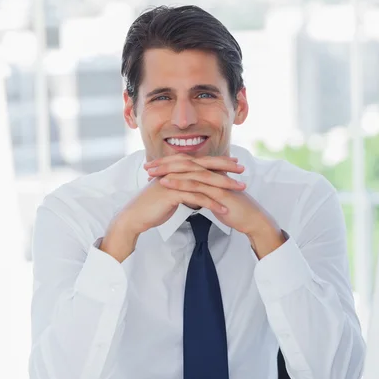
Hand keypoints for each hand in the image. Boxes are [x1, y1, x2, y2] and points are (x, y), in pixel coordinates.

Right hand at [100, 173, 232, 261]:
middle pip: (205, 167)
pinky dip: (211, 204)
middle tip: (243, 170)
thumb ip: (183, 189)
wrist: (134, 216)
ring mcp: (174, 181)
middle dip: (225, 168)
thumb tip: (195, 191)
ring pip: (203, 181)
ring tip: (239, 190)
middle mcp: (176, 171)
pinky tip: (223, 210)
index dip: (219, 161)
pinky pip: (196, 198)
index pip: (201, 162)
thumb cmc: (152, 207)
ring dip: (224, 186)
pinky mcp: (172, 194)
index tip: (235, 164)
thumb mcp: (170, 194)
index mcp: (176, 169)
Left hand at [147, 155, 284, 257]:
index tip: (153, 167)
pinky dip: (179, 183)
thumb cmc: (234, 209)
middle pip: (185, 163)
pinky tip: (165, 184)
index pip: (187, 164)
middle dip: (164, 164)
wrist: (251, 219)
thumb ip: (203, 193)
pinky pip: (196, 185)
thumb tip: (190, 194)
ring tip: (151, 173)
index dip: (169, 164)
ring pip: (188, 172)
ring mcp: (216, 181)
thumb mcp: (214, 198)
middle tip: (147, 167)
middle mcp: (212, 173)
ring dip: (167, 171)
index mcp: (211, 173)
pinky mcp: (218, 192)